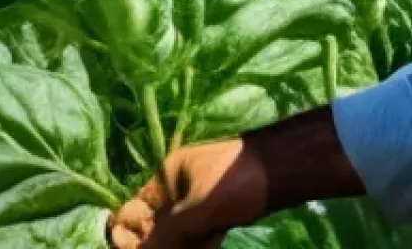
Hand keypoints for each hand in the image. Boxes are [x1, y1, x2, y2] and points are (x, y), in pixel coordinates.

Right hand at [106, 137, 268, 248]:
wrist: (281, 170)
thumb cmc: (235, 180)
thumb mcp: (198, 209)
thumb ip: (166, 234)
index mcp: (165, 178)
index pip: (131, 212)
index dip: (129, 238)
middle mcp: (177, 189)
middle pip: (155, 231)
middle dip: (165, 245)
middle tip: (196, 240)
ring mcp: (197, 202)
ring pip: (178, 238)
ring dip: (188, 246)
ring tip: (209, 237)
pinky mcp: (216, 214)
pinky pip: (198, 238)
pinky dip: (204, 245)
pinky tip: (215, 240)